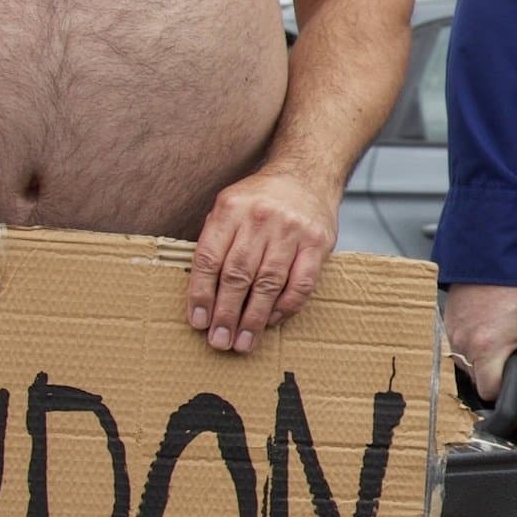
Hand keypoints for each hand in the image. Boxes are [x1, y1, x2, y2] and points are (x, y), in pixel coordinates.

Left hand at [189, 167, 338, 352]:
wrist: (306, 175)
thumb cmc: (260, 199)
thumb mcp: (229, 207)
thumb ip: (215, 242)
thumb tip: (201, 295)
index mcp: (231, 208)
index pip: (209, 258)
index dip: (201, 294)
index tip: (198, 322)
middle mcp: (260, 218)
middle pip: (238, 275)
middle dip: (226, 313)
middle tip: (219, 342)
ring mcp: (292, 230)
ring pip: (268, 283)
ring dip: (254, 318)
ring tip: (243, 342)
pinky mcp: (318, 243)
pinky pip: (301, 284)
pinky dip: (285, 306)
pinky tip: (272, 321)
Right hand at [444, 283, 516, 400]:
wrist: (493, 261)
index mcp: (487, 350)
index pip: (488, 391)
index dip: (503, 389)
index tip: (513, 379)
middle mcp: (464, 346)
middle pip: (475, 378)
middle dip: (492, 373)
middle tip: (508, 358)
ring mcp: (452, 335)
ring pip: (464, 363)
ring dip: (479, 359)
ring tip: (496, 341)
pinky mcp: (446, 324)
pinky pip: (456, 346)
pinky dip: (469, 344)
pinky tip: (484, 330)